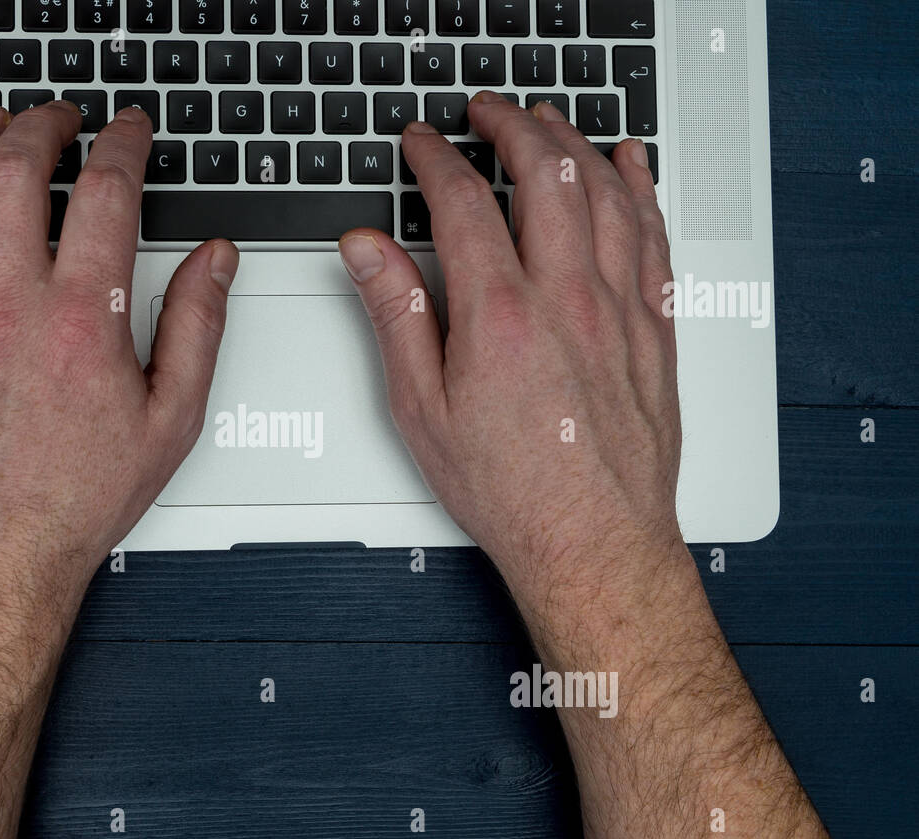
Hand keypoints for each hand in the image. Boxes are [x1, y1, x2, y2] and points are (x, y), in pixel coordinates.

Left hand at [0, 103, 238, 594]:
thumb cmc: (74, 500)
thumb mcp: (171, 421)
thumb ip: (198, 328)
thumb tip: (214, 263)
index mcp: (82, 320)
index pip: (104, 193)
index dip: (121, 144)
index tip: (126, 130)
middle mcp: (7, 306)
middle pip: (14, 171)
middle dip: (42, 124)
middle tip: (58, 117)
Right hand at [339, 93, 681, 603]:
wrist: (594, 543)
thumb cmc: (511, 492)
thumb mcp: (422, 410)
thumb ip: (396, 316)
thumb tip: (368, 251)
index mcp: (500, 315)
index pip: (463, 202)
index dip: (435, 158)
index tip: (422, 142)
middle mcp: (568, 299)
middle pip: (545, 174)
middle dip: (511, 125)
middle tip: (487, 111)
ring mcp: (620, 309)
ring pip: (606, 191)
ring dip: (574, 142)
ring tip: (549, 121)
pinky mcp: (654, 329)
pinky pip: (655, 234)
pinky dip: (641, 187)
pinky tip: (631, 165)